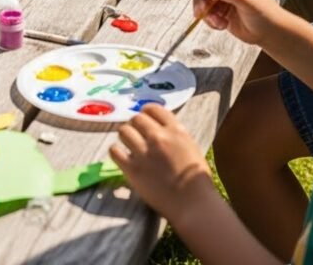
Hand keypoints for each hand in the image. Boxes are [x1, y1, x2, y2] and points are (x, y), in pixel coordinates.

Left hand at [110, 104, 210, 218]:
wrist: (193, 204)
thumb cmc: (197, 180)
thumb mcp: (190, 147)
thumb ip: (174, 136)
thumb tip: (159, 130)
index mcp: (175, 130)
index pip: (153, 108)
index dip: (146, 113)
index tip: (145, 120)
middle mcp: (158, 137)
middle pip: (136, 118)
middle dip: (135, 125)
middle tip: (137, 135)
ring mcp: (144, 152)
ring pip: (124, 131)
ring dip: (125, 136)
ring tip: (129, 145)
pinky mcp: (133, 169)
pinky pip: (115, 151)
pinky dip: (116, 152)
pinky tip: (121, 157)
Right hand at [193, 0, 281, 44]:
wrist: (270, 34)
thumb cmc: (266, 14)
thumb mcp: (251, 3)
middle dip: (203, 0)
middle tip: (204, 11)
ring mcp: (222, 0)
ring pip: (202, 1)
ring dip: (206, 12)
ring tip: (218, 22)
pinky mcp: (219, 13)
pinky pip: (206, 14)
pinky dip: (210, 21)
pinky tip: (222, 26)